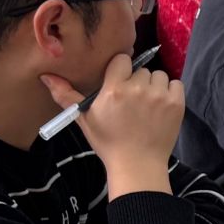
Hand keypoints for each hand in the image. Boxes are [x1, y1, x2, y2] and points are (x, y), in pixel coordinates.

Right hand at [43, 53, 181, 193]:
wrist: (137, 164)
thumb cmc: (108, 142)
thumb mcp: (84, 119)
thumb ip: (66, 95)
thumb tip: (46, 76)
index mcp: (114, 89)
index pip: (122, 60)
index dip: (120, 71)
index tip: (119, 84)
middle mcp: (138, 88)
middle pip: (141, 69)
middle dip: (137, 82)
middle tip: (132, 101)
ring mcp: (159, 95)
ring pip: (159, 75)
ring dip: (154, 86)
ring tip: (146, 105)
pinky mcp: (177, 103)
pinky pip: (176, 84)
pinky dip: (170, 92)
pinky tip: (161, 106)